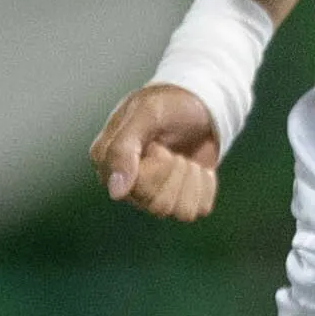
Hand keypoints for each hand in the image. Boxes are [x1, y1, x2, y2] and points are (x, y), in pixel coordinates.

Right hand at [89, 82, 223, 220]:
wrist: (198, 104)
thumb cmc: (167, 104)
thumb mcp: (146, 114)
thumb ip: (123, 149)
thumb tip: (115, 193)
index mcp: (108, 163)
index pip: (133, 189)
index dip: (155, 165)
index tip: (156, 144)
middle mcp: (127, 186)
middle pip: (158, 206)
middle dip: (175, 171)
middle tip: (170, 149)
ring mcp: (153, 196)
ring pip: (180, 212)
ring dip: (191, 179)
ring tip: (183, 157)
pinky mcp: (180, 200)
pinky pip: (200, 209)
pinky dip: (206, 185)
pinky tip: (196, 167)